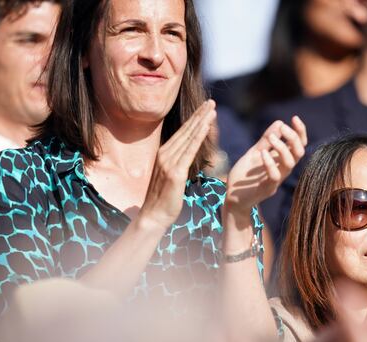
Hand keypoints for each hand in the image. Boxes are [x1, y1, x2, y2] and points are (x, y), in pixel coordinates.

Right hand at [139, 100, 216, 229]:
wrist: (154, 215)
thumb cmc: (165, 199)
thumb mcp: (172, 177)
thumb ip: (178, 165)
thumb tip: (186, 158)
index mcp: (164, 154)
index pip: (182, 133)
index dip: (194, 119)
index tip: (205, 109)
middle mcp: (165, 154)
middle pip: (186, 130)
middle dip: (199, 115)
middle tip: (211, 102)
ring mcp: (169, 162)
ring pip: (189, 137)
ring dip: (201, 121)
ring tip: (212, 109)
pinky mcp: (175, 172)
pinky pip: (190, 150)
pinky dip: (198, 136)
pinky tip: (206, 127)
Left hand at [224, 116, 307, 219]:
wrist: (233, 195)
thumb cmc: (245, 175)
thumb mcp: (255, 152)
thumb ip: (266, 140)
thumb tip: (280, 123)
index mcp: (281, 160)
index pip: (298, 145)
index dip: (300, 132)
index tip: (294, 118)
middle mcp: (282, 169)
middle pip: (299, 153)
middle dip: (294, 138)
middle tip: (283, 127)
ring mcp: (276, 179)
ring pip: (290, 164)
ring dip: (282, 148)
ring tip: (271, 138)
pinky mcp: (267, 188)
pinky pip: (275, 176)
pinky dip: (270, 163)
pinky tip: (263, 153)